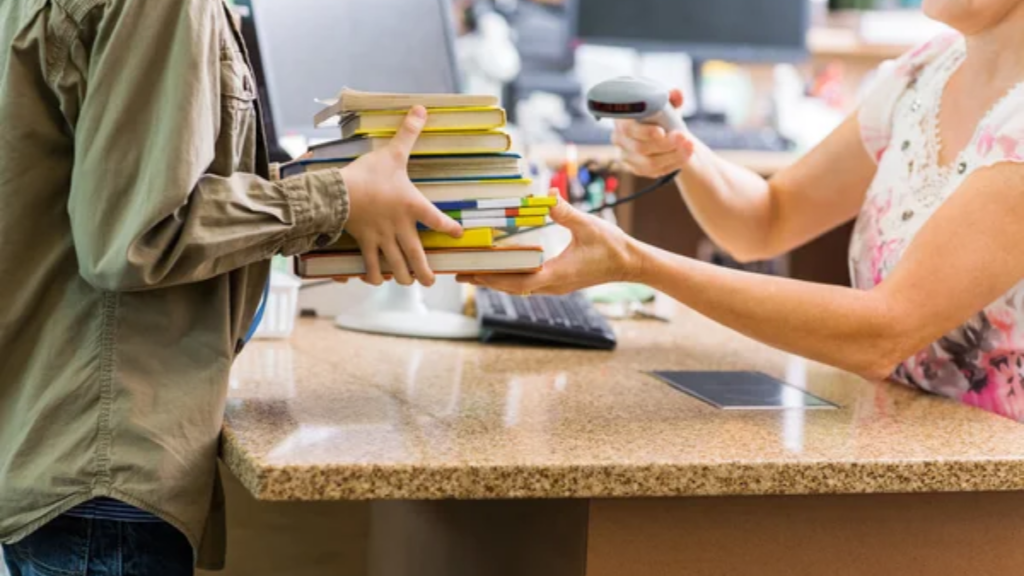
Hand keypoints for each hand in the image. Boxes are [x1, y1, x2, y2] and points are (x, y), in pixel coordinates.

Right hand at [340, 106, 462, 286]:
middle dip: (426, 273)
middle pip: (417, 257)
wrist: (338, 193)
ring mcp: (382, 239)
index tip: (458, 233)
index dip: (450, 228)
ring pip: (397, 267)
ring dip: (403, 278)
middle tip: (431, 282)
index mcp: (412, 206)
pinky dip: (372, 276)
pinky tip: (376, 280)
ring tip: (407, 282)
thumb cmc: (367, 173)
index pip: (438, 220)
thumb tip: (421, 109)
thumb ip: (408, 134)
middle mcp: (401, 227)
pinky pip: (369, 267)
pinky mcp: (364, 244)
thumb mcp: (391, 153)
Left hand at [457, 199, 642, 294]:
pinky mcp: (559, 282)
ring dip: (496, 280)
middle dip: (485, 281)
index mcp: (555, 275)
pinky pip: (528, 283)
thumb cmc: (612, 246)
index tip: (471, 273)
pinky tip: (502, 269)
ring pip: (518, 287)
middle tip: (460, 274)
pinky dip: (511, 278)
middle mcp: (552, 285)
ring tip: (474, 273)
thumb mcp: (587, 225)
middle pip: (511, 287)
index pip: (516, 280)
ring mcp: (555, 286)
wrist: (631, 264)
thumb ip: (565, 211)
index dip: (492, 277)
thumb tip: (547, 194)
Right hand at [611, 89, 695, 177]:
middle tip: (684, 137)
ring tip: (690, 147)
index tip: (662, 131)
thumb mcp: (665, 104)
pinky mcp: (636, 169)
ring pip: (649, 163)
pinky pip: (654, 172)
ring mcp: (626, 156)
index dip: (644, 132)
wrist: (662, 131)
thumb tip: (677, 93)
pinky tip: (685, 156)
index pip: (628, 129)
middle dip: (665, 144)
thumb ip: (671, 98)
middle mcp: (619, 139)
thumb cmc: (659, 114)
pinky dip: (672, 164)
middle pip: (640, 148)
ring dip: (672, 156)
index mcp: (621, 119)